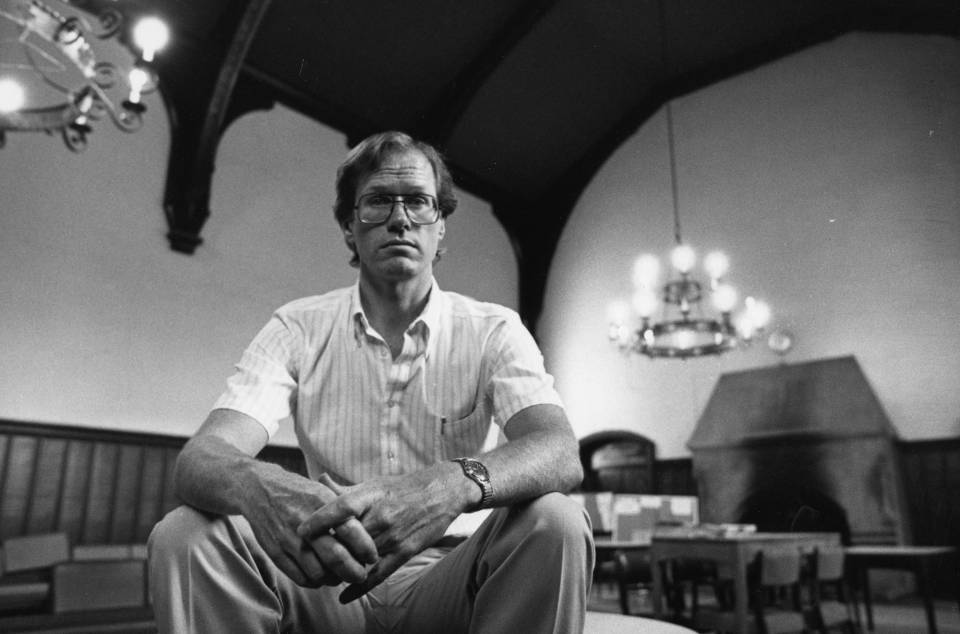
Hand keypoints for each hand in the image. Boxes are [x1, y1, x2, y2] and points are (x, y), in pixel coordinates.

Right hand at [239, 469, 378, 587]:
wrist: (260, 489)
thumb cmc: (299, 492)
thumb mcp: (323, 490)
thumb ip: (343, 509)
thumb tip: (368, 534)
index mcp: (321, 503)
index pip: (351, 530)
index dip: (366, 548)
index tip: (372, 556)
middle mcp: (305, 523)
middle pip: (336, 557)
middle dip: (354, 571)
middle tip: (361, 575)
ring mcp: (288, 539)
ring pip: (318, 572)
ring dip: (334, 579)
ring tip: (341, 576)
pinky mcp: (275, 551)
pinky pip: (300, 577)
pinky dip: (314, 582)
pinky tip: (321, 577)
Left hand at [297, 465, 465, 601]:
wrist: (442, 492)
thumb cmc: (403, 487)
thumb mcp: (374, 484)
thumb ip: (346, 489)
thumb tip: (319, 481)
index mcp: (372, 495)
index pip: (342, 507)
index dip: (320, 519)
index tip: (301, 530)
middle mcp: (382, 515)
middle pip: (348, 539)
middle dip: (327, 550)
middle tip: (308, 559)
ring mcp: (394, 535)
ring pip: (360, 559)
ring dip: (341, 569)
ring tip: (323, 575)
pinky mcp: (405, 551)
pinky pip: (379, 574)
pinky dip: (360, 587)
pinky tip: (345, 596)